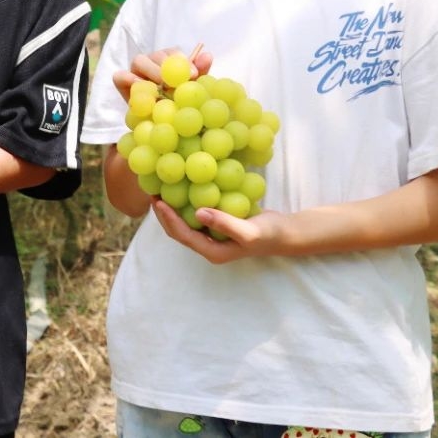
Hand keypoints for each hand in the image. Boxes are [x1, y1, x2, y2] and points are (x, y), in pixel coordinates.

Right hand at [112, 46, 213, 102]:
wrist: (156, 123)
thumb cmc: (174, 103)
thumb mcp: (189, 90)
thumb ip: (199, 72)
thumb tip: (208, 55)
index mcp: (169, 60)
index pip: (175, 54)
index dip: (185, 61)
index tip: (194, 75)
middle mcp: (152, 61)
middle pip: (158, 55)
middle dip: (168, 66)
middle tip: (177, 82)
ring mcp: (135, 70)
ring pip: (139, 61)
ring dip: (151, 71)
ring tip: (160, 85)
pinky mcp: (122, 81)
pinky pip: (120, 76)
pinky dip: (128, 78)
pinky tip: (139, 85)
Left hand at [151, 198, 285, 263]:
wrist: (284, 233)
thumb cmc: (268, 234)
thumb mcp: (248, 231)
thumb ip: (224, 223)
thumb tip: (198, 212)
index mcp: (212, 251)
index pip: (183, 235)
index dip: (168, 219)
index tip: (158, 201)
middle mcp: (209, 245)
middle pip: (178, 230)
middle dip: (164, 214)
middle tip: (152, 192)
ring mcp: (212, 236)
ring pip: (185, 222)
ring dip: (172, 207)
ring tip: (161, 189)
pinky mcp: (217, 225)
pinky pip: (196, 214)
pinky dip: (187, 202)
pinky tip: (184, 186)